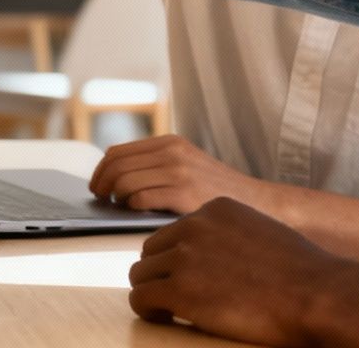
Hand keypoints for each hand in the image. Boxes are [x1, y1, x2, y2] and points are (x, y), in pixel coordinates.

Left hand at [89, 134, 284, 216]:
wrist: (262, 206)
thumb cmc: (219, 193)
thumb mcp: (188, 166)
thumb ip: (157, 166)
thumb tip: (113, 178)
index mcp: (171, 143)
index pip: (118, 152)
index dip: (101, 170)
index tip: (97, 186)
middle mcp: (173, 153)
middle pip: (116, 165)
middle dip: (101, 183)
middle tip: (100, 200)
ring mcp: (179, 172)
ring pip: (124, 182)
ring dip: (116, 198)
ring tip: (118, 209)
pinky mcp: (185, 194)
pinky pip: (140, 198)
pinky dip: (131, 208)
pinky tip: (136, 216)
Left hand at [128, 197, 338, 344]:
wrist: (315, 295)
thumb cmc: (300, 273)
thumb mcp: (259, 231)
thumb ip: (228, 234)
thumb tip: (210, 254)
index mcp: (214, 209)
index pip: (174, 231)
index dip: (177, 257)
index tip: (188, 276)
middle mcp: (194, 226)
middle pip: (152, 251)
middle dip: (160, 273)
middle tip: (174, 295)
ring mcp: (185, 257)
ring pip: (141, 274)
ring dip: (153, 292)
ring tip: (170, 309)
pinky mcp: (180, 290)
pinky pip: (141, 298)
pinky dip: (148, 310)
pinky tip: (165, 317)